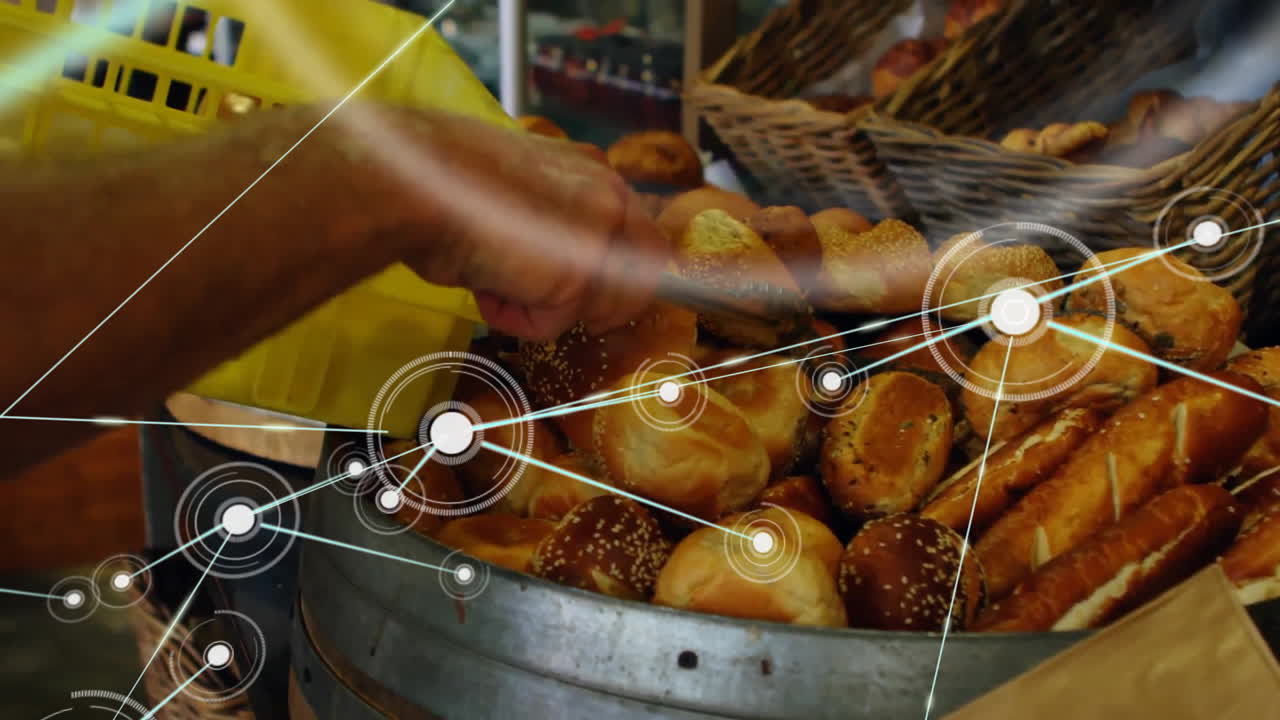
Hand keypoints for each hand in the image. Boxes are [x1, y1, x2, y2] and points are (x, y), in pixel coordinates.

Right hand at [343, 105, 670, 339]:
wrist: (411, 183)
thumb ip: (551, 216)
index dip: (613, 271)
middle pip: (647, 275)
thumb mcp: (515, 191)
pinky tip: (485, 283)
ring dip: (546, 309)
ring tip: (496, 279)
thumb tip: (553, 258)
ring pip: (602, 307)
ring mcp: (599, 234)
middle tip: (544, 303)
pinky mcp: (578, 275)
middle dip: (599, 302)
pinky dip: (513, 318)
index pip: (634, 232)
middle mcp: (608, 194)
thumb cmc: (440, 182)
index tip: (585, 289)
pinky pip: (553, 325)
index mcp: (592, 168)